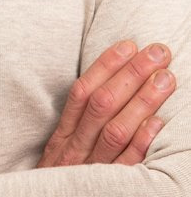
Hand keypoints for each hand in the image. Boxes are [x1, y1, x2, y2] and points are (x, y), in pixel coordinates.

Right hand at [37, 41, 174, 167]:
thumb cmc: (60, 180)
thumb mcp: (61, 149)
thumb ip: (79, 121)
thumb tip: (107, 82)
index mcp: (63, 135)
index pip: (83, 91)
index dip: (106, 65)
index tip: (129, 44)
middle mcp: (75, 150)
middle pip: (103, 105)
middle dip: (132, 74)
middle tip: (157, 52)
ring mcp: (92, 171)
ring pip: (116, 130)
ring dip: (143, 101)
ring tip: (166, 78)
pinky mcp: (110, 190)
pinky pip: (126, 164)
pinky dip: (142, 140)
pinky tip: (159, 121)